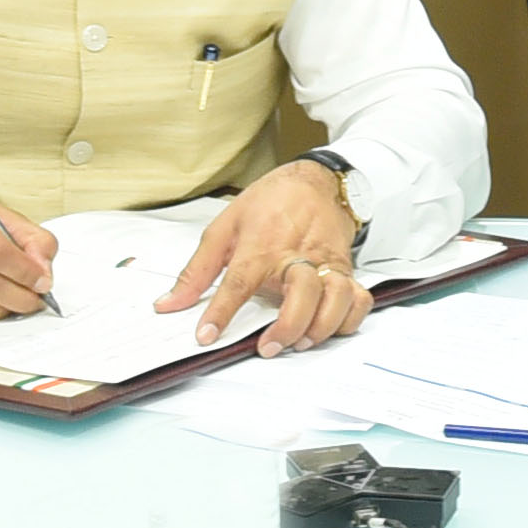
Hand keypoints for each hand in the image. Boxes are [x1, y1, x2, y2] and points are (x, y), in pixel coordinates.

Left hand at [172, 160, 371, 355]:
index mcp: (261, 244)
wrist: (315, 181)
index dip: (221, 312)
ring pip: (336, 298)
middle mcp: (297, 255)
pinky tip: (329, 328)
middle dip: (287, 326)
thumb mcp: (224, 227)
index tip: (207, 336)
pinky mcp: (346, 270)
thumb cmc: (269, 203)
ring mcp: (326, 263)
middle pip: (301, 292)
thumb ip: (197, 270)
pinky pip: (358, 299)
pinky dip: (349, 320)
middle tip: (267, 347)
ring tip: (300, 343)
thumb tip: (169, 303)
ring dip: (321, 327)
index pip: (239, 281)